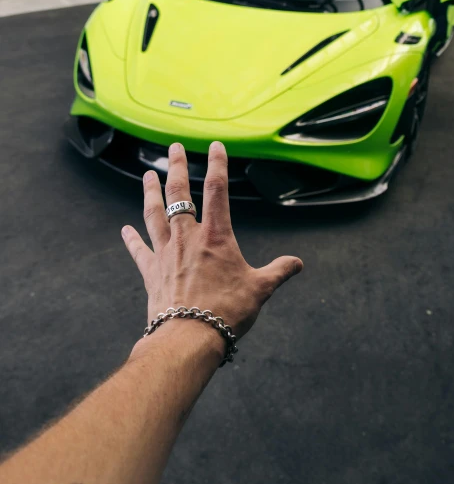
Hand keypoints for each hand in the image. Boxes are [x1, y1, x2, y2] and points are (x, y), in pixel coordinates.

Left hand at [121, 141, 302, 343]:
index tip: (215, 146)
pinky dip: (132, 239)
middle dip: (177, 168)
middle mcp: (187, 237)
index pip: (218, 190)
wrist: (188, 337)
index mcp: (216, 236)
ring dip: (150, 192)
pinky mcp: (151, 272)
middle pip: (179, 194)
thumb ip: (278, 271)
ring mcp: (165, 253)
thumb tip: (298, 264)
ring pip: (154, 214)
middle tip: (174, 148)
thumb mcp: (260, 289)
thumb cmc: (227, 311)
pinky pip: (139, 250)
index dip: (217, 164)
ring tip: (149, 175)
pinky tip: (125, 229)